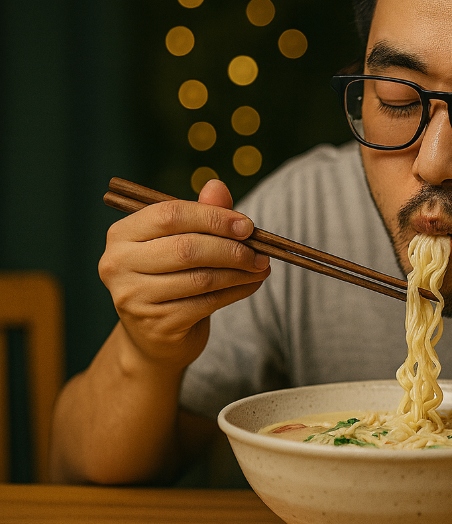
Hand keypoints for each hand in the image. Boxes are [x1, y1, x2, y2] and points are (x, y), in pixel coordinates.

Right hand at [98, 179, 269, 369]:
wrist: (154, 337)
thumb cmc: (171, 278)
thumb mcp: (182, 242)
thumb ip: (200, 213)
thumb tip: (217, 186)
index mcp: (122, 234)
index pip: (170, 215)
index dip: (213, 217)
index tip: (247, 225)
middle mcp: (118, 264)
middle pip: (186, 248)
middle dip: (231, 248)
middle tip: (260, 251)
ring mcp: (133, 297)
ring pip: (200, 278)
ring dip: (240, 272)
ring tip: (261, 267)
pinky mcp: (156, 324)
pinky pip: (207, 302)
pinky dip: (237, 291)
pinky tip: (251, 284)